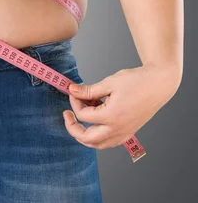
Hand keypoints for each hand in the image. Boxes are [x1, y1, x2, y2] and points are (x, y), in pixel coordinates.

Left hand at [62, 65, 180, 149]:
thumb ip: (88, 90)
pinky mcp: (129, 132)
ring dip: (85, 135)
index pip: (83, 116)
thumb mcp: (109, 82)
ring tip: (79, 120)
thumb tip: (71, 90)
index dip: (74, 102)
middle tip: (67, 115)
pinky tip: (95, 123)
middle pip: (87, 138)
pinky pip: (109, 142)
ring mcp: (125, 132)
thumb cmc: (137, 81)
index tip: (74, 91)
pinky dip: (98, 137)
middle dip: (73, 127)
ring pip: (98, 145)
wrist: (159, 84)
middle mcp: (118, 129)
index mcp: (112, 116)